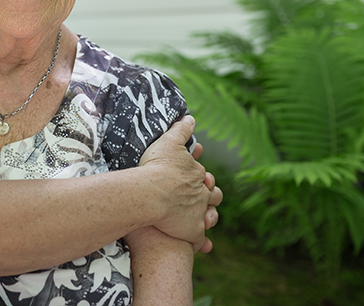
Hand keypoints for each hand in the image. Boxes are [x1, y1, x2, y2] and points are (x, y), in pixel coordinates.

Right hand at [138, 116, 221, 251]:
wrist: (150, 193)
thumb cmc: (156, 166)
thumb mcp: (168, 142)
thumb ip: (181, 130)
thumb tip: (190, 117)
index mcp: (197, 174)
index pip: (205, 175)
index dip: (201, 176)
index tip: (198, 176)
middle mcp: (202, 194)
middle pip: (213, 196)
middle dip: (210, 196)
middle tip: (205, 198)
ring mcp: (198, 214)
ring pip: (210, 217)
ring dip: (209, 218)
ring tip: (206, 220)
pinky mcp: (193, 232)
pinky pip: (200, 240)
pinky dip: (203, 243)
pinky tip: (204, 247)